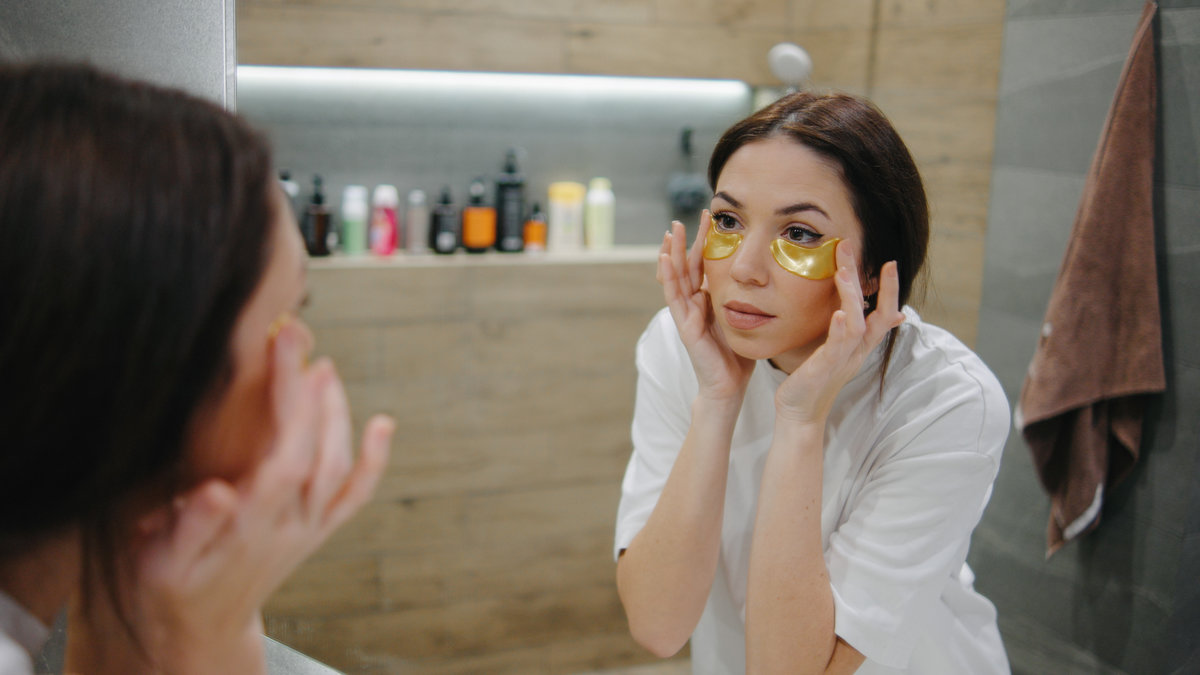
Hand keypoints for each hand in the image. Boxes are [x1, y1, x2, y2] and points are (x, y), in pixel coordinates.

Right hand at [71, 321, 393, 673]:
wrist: (198, 628)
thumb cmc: (169, 584)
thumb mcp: (158, 562)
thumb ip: (188, 527)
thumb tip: (217, 491)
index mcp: (248, 528)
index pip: (283, 455)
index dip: (288, 401)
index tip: (278, 349)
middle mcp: (289, 527)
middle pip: (315, 450)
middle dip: (308, 390)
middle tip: (294, 337)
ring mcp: (309, 528)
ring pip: (339, 466)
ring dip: (336, 413)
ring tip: (321, 366)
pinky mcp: (318, 530)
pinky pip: (355, 494)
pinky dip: (375, 459)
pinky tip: (384, 424)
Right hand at [658, 210, 754, 401]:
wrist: (729, 385)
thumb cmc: (737, 355)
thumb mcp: (744, 317)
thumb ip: (745, 298)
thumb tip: (764, 277)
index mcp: (708, 300)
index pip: (704, 265)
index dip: (706, 243)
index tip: (713, 219)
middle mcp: (694, 304)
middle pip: (688, 265)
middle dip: (688, 241)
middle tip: (692, 216)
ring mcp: (686, 314)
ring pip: (676, 277)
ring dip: (672, 252)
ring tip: (671, 230)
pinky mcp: (684, 325)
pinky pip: (673, 296)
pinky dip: (667, 276)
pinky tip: (664, 258)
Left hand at [775, 241, 904, 425]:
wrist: (799, 412)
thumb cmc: (815, 378)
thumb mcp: (836, 350)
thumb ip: (850, 330)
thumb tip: (867, 313)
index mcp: (860, 344)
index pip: (884, 314)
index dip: (890, 290)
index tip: (888, 263)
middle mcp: (857, 350)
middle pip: (877, 314)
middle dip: (878, 285)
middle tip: (866, 253)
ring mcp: (842, 359)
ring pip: (857, 325)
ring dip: (851, 298)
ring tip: (844, 273)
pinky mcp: (825, 368)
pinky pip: (837, 347)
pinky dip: (840, 329)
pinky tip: (839, 313)